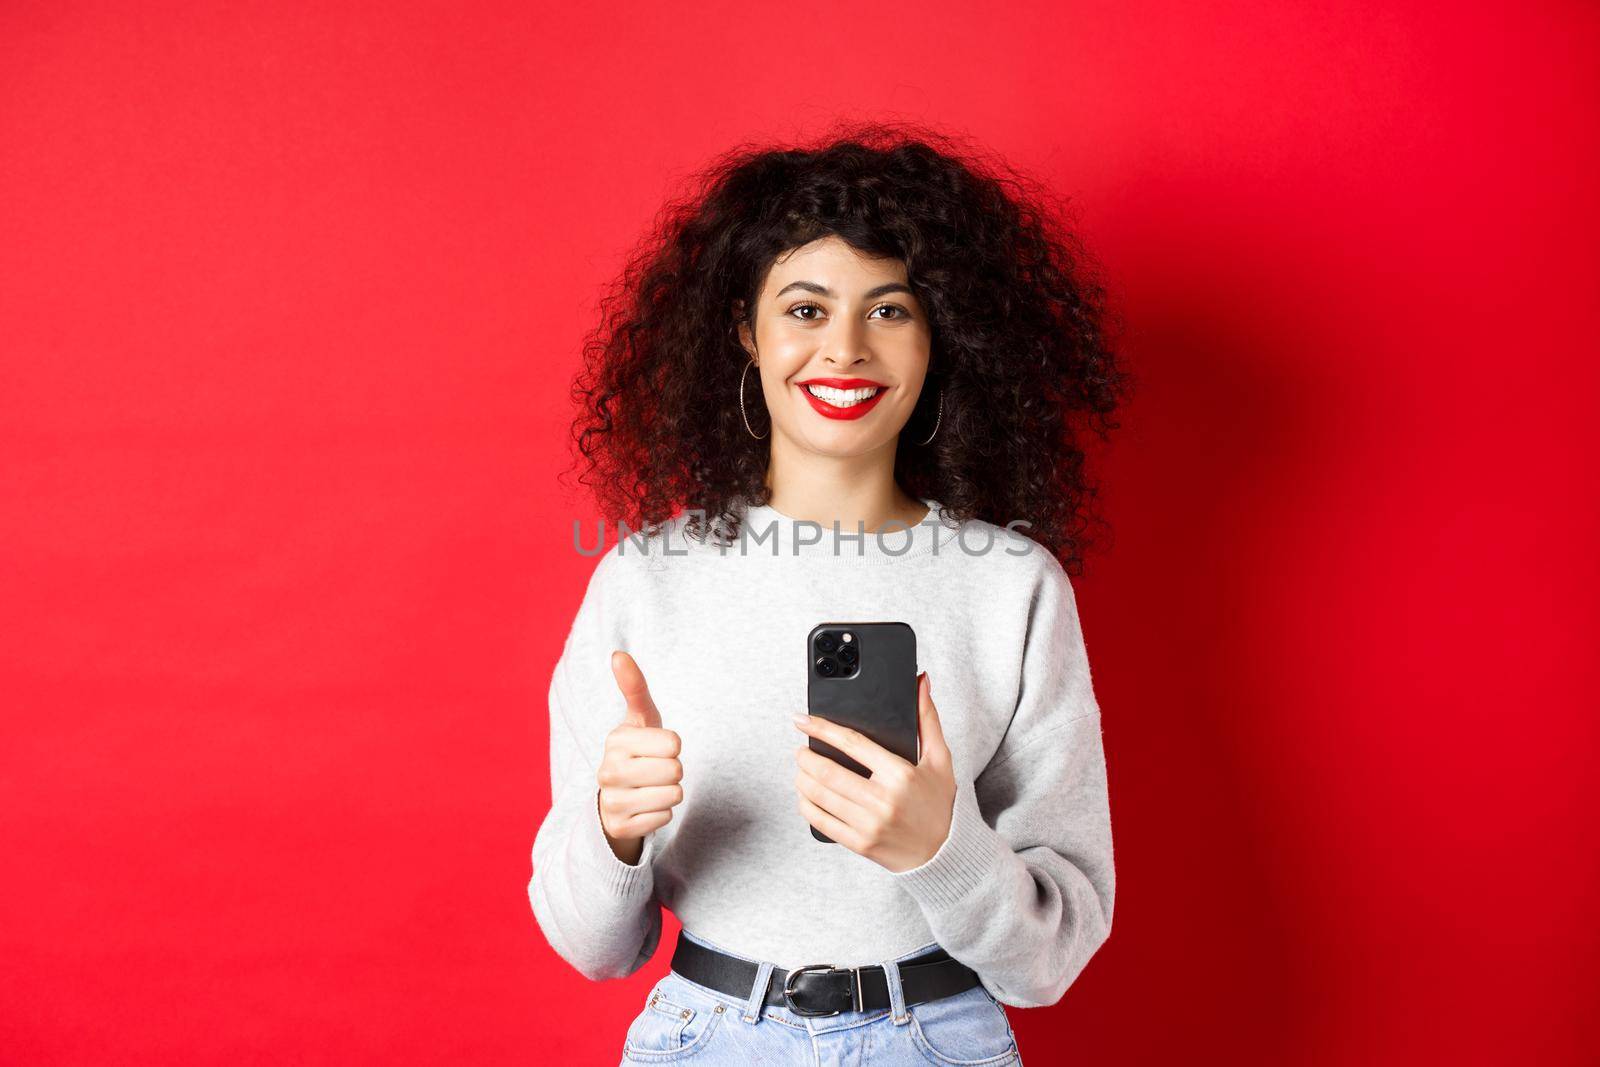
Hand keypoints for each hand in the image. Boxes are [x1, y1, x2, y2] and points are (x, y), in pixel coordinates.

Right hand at [597, 650, 683, 864]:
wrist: (617, 794)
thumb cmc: (638, 749)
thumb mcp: (640, 718)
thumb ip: (634, 686)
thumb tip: (618, 654)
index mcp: (616, 740)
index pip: (674, 744)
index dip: (674, 746)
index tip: (658, 748)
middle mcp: (608, 770)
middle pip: (675, 771)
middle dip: (674, 771)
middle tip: (655, 770)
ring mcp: (611, 801)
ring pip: (673, 796)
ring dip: (671, 793)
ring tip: (653, 787)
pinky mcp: (619, 827)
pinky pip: (664, 819)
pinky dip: (662, 813)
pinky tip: (646, 806)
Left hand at [793, 671, 956, 872]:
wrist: (945, 852)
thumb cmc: (940, 803)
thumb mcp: (940, 759)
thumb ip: (927, 718)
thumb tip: (920, 682)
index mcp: (900, 774)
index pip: (852, 743)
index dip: (822, 728)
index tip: (802, 719)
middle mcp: (883, 799)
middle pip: (828, 772)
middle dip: (805, 757)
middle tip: (800, 749)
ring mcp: (869, 824)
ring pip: (820, 796)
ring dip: (802, 778)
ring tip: (801, 769)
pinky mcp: (860, 843)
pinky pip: (822, 822)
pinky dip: (806, 806)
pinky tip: (805, 796)